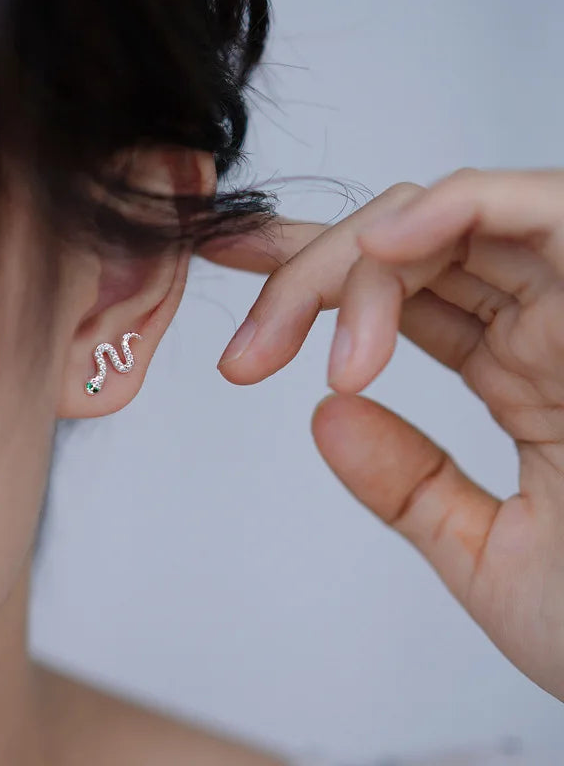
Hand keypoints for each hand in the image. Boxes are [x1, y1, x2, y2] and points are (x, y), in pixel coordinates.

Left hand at [201, 169, 563, 701]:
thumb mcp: (490, 556)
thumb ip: (409, 486)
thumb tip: (326, 419)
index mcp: (526, 372)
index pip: (406, 294)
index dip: (313, 275)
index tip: (234, 269)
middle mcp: (553, 324)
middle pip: (410, 246)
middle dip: (308, 275)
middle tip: (244, 351)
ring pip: (452, 218)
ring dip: (356, 259)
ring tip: (287, 334)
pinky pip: (540, 208)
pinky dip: (456, 209)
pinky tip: (383, 249)